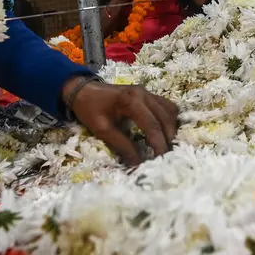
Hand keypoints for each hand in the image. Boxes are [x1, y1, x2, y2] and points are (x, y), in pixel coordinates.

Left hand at [63, 79, 178, 165]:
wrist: (83, 91)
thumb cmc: (90, 110)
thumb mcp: (103, 130)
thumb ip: (122, 145)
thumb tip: (138, 163)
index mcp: (131, 101)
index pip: (152, 125)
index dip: (158, 144)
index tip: (161, 160)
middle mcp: (143, 94)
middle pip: (165, 118)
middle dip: (168, 138)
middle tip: (166, 155)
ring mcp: (147, 92)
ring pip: (169, 110)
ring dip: (170, 128)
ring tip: (165, 144)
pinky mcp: (148, 93)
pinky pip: (166, 105)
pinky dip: (169, 118)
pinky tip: (164, 130)